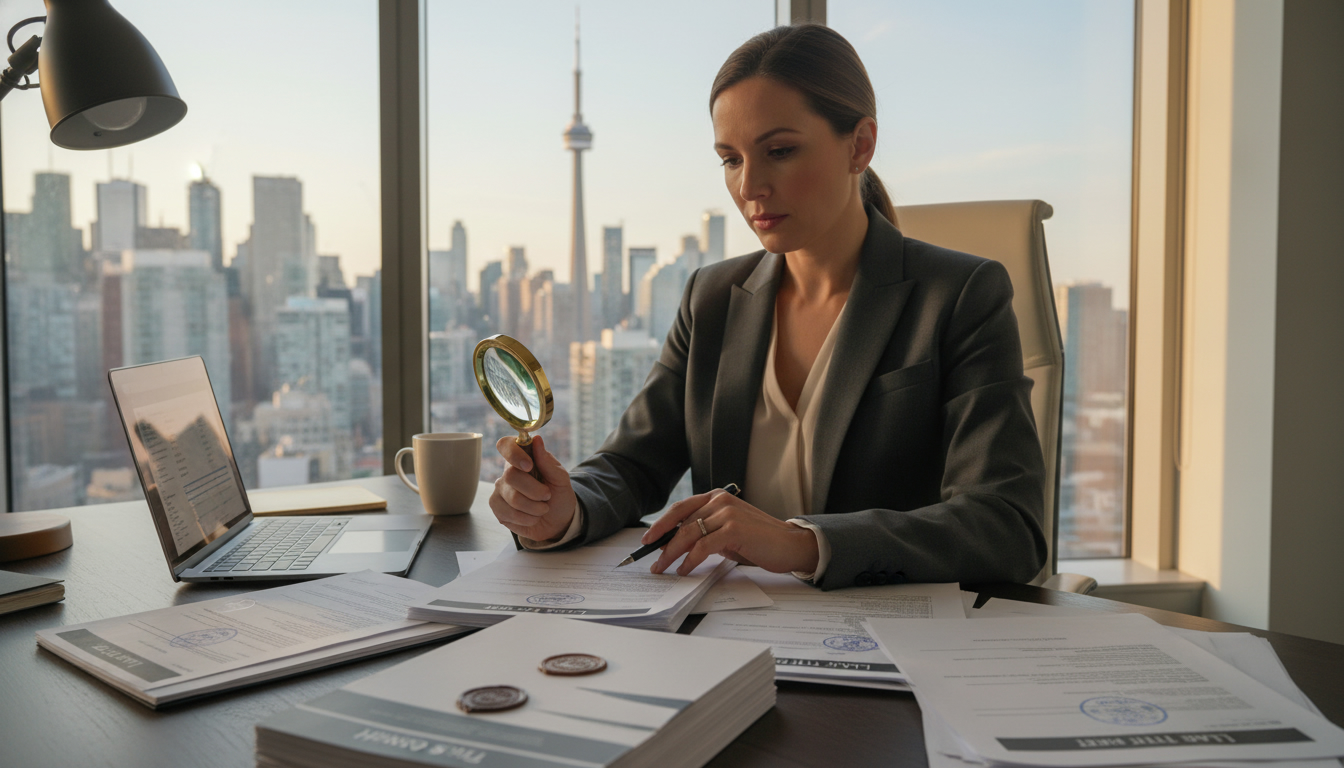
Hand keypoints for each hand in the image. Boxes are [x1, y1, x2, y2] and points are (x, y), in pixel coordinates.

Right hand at [488, 435, 576, 542]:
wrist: (558, 521)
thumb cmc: (559, 495)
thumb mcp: (561, 479)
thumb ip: (547, 461)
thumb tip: (537, 439)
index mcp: (523, 457)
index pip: (505, 445)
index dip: (514, 454)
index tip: (529, 466)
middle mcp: (508, 471)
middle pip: (511, 476)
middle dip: (535, 491)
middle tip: (547, 495)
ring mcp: (500, 489)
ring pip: (513, 498)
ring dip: (535, 508)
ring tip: (542, 508)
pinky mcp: (497, 507)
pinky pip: (509, 514)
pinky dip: (528, 519)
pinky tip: (533, 517)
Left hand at [642, 489, 819, 575]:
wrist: (790, 544)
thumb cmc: (759, 540)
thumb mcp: (727, 531)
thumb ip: (706, 531)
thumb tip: (676, 543)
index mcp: (716, 497)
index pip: (681, 508)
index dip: (661, 524)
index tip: (648, 539)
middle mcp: (719, 500)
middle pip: (681, 522)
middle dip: (663, 543)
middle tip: (652, 561)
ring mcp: (727, 513)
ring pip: (688, 534)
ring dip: (672, 554)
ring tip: (663, 568)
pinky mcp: (733, 529)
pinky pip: (703, 546)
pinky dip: (690, 560)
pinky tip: (684, 570)